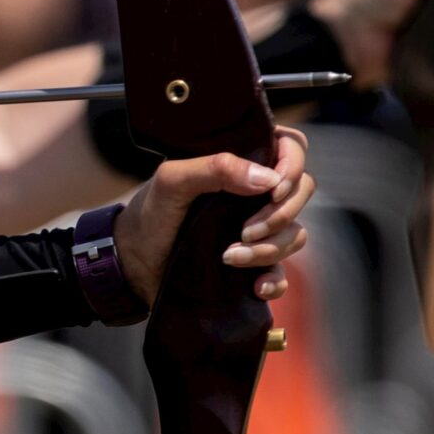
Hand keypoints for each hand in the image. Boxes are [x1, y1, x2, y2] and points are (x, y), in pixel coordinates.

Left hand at [117, 125, 313, 305]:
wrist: (131, 263)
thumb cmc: (149, 213)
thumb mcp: (172, 182)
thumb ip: (214, 168)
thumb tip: (268, 179)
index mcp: (238, 164)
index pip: (291, 148)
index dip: (293, 166)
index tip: (273, 190)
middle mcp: (254, 193)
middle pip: (303, 191)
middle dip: (281, 215)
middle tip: (244, 231)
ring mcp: (256, 228)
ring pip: (295, 234)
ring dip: (268, 250)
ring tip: (228, 257)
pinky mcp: (252, 264)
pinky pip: (282, 272)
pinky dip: (274, 281)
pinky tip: (254, 286)